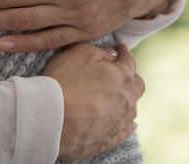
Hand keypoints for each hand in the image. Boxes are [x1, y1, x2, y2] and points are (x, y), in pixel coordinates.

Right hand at [44, 43, 142, 160]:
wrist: (52, 119)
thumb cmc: (64, 82)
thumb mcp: (80, 53)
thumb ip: (100, 52)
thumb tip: (111, 55)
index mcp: (123, 76)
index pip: (129, 60)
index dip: (124, 52)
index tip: (120, 48)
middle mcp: (127, 100)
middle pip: (137, 86)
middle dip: (131, 77)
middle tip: (121, 73)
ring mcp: (120, 122)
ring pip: (132, 109)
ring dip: (127, 100)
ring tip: (119, 97)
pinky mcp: (110, 140)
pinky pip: (125, 131)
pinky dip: (127, 125)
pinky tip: (129, 124)